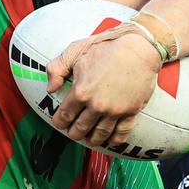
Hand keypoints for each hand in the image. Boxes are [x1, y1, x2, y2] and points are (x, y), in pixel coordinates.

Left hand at [47, 26, 161, 146]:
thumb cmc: (107, 47)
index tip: (60, 123)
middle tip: (73, 133)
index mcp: (81, 91)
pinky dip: (115, 140)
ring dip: (92, 140)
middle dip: (74, 133)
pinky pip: (121, 133)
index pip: (64, 116)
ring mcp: (115, 111)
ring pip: (100, 135)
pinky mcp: (131, 112)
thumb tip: (50, 88)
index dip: (60, 122)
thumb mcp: (76, 50)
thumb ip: (57, 68)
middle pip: (80, 129)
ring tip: (89, 140)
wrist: (139, 48)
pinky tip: (110, 141)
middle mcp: (97, 105)